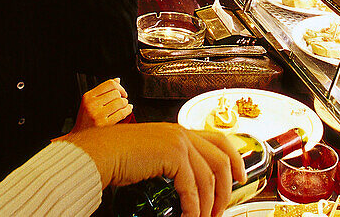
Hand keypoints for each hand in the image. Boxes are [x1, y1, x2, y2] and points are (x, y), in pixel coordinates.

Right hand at [63, 123, 244, 216]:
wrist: (100, 154)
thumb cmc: (118, 158)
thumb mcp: (152, 157)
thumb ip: (170, 165)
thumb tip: (184, 188)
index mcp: (179, 131)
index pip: (218, 139)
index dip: (234, 158)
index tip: (239, 177)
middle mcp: (182, 133)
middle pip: (221, 159)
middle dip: (226, 189)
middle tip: (221, 209)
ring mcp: (178, 141)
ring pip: (209, 176)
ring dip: (209, 204)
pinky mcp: (172, 154)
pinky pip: (193, 186)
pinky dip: (194, 206)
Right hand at [73, 78, 132, 130]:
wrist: (80, 137)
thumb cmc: (86, 119)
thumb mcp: (89, 101)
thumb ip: (103, 90)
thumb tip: (118, 80)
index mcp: (88, 96)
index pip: (109, 84)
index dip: (119, 87)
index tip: (122, 92)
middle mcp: (92, 104)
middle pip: (116, 93)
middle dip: (122, 97)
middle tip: (121, 101)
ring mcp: (98, 115)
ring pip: (120, 102)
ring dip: (125, 103)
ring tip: (123, 106)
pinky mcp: (104, 125)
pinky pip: (121, 113)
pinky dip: (128, 110)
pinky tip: (128, 110)